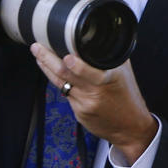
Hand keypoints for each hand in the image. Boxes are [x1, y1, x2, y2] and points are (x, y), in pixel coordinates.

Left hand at [31, 43, 156, 164]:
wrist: (130, 128)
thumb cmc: (128, 97)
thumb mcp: (124, 73)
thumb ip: (110, 56)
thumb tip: (95, 39)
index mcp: (109, 79)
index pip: (88, 71)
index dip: (75, 65)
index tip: (65, 55)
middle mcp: (95, 91)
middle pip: (66, 74)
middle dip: (48, 59)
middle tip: (37, 48)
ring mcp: (85, 104)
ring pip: (61, 83)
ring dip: (47, 68)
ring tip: (38, 55)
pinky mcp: (79, 113)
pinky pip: (66, 94)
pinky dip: (59, 82)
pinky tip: (53, 73)